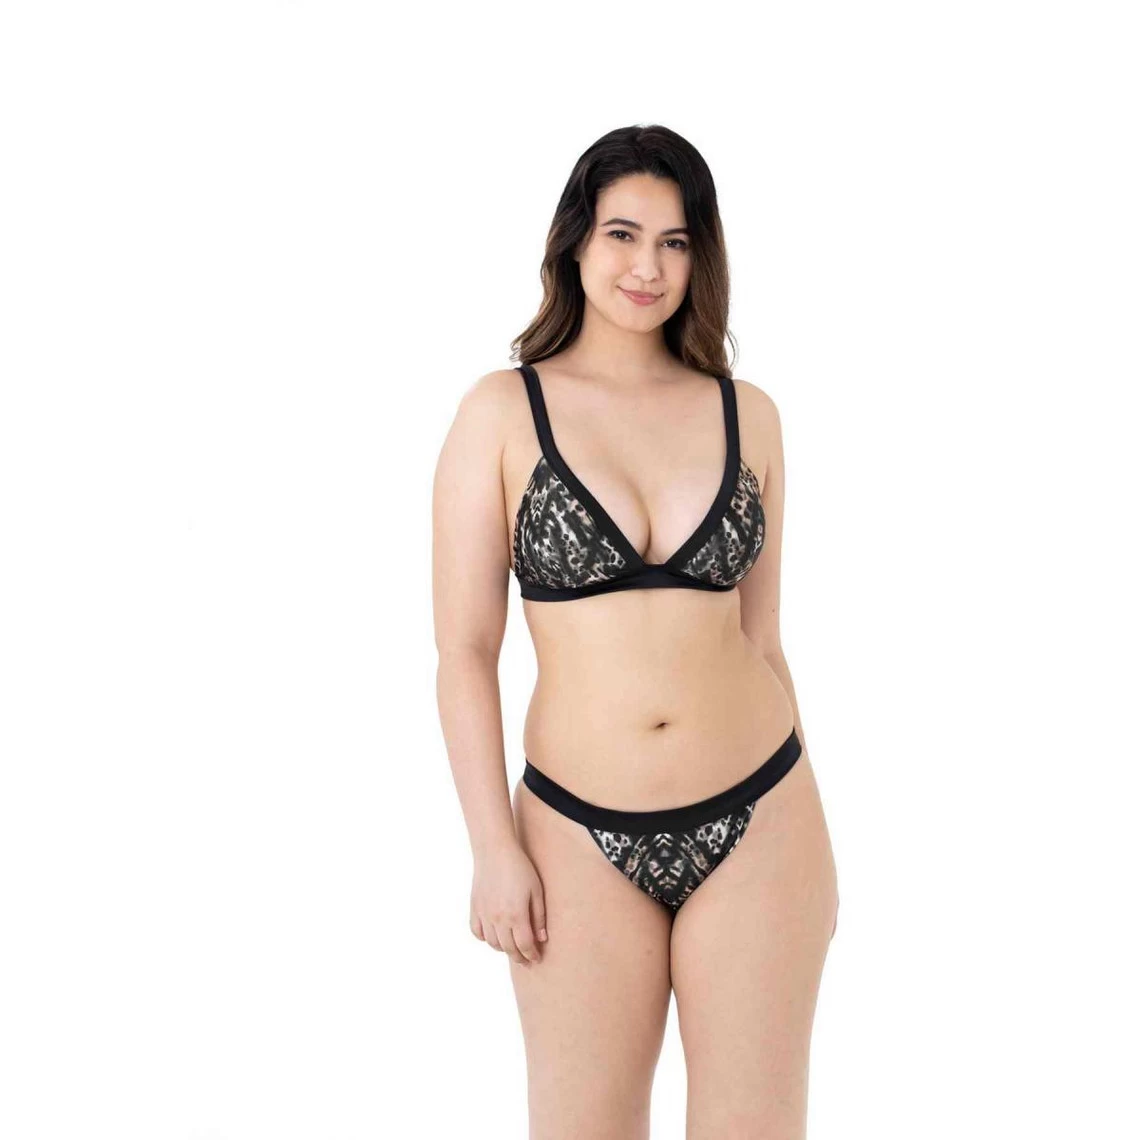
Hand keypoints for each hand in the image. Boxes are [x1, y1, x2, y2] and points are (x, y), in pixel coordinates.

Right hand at [469, 840, 547, 965]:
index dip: (532, 955)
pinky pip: (477, 932)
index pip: (524, 945)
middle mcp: (498, 919)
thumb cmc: (519, 868)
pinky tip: (494, 935)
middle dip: (519, 957)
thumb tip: (542, 939)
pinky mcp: (474, 908)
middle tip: (526, 960)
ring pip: (492, 943)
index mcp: (516, 915)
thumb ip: (539, 917)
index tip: (537, 959)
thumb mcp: (536, 890)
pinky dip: (485, 938)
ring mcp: (484, 914)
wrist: (494, 851)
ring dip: (503, 949)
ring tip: (512, 947)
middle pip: (508, 949)